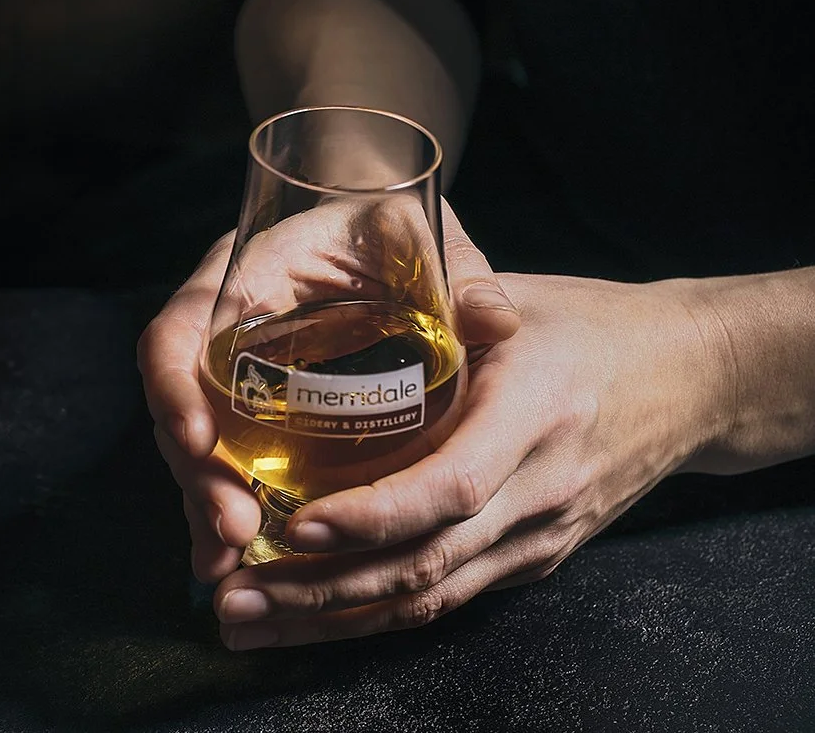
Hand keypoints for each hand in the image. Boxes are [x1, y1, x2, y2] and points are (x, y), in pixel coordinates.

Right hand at [136, 201, 520, 583]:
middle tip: (234, 529)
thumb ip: (453, 269)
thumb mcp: (416, 230)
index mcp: (243, 276)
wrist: (371, 225)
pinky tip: (237, 558)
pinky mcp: (252, 408)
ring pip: (197, 447)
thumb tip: (495, 320)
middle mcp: (220, 329)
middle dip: (198, 474)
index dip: (175, 387)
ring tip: (230, 560)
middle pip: (181, 408)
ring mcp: (231, 373)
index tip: (199, 438)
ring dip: (206, 504)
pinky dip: (225, 508)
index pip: (176, 332)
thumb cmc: (385, 222)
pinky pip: (225, 460)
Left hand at [210, 273, 728, 648]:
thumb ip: (440, 314)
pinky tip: (311, 619)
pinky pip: (448, 596)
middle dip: (321, 593)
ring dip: (333, 620)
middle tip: (234, 600)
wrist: (692, 378)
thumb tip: (338, 306)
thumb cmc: (590, 326)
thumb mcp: (519, 302)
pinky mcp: (534, 558)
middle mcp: (537, 492)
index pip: (448, 486)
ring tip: (250, 623)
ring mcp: (539, 536)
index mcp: (532, 416)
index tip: (292, 525)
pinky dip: (375, 614)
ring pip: (429, 598)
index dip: (370, 516)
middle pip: (424, 564)